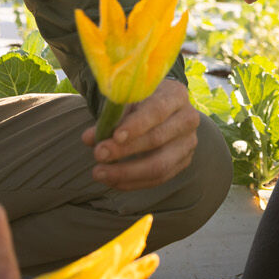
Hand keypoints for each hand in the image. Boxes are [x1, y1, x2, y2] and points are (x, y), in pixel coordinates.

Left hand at [80, 77, 201, 190]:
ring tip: (99, 173)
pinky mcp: (183, 162)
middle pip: (157, 139)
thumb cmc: (142, 101)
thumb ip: (110, 117)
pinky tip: (112, 181)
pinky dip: (133, 182)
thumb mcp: (128, 100)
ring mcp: (188, 143)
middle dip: (125, 150)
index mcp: (175, 95)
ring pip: (160, 165)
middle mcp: (188, 119)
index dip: (136, 125)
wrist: (163, 107)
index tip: (115, 136)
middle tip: (98, 155)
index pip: (157, 111)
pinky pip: (159, 179)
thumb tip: (89, 138)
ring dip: (126, 173)